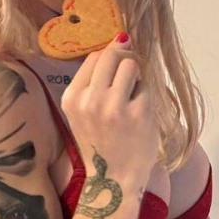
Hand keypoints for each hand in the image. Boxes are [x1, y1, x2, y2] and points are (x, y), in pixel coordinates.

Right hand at [60, 34, 158, 182]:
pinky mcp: (138, 113)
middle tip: (125, 88)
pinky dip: (145, 96)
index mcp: (72, 98)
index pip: (93, 58)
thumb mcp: (84, 111)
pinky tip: (139, 115)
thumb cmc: (102, 142)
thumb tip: (121, 39)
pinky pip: (146, 86)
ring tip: (131, 100)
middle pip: (112, 56)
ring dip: (135, 79)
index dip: (109, 62)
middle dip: (122, 65)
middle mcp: (90, 100)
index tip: (113, 78)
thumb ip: (95, 80)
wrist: (114, 178)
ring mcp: (114, 107)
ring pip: (130, 66)